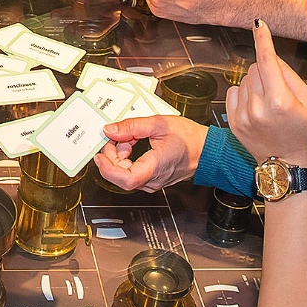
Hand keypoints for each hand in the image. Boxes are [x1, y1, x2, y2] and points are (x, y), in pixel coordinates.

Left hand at [93, 115, 207, 191]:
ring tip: (129, 139)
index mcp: (155, 167)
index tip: (100, 155)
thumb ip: (131, 126)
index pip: (125, 179)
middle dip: (112, 156)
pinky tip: (133, 145)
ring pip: (126, 174)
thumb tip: (110, 130)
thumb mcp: (158, 124)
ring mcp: (153, 182)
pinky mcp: (152, 179)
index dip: (108, 168)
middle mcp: (153, 179)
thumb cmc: (189, 138)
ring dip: (120, 156)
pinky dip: (128, 159)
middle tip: (115, 138)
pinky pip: (133, 172)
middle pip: (121, 176)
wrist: (206, 150)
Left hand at [225, 20, 306, 164]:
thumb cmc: (303, 131)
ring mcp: (243, 116)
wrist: (289, 164)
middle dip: (266, 72)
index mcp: (279, 101)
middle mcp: (258, 108)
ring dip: (255, 85)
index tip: (259, 24)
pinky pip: (234, 91)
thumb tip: (270, 55)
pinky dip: (244, 94)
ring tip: (269, 105)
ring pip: (244, 79)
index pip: (267, 61)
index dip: (263, 40)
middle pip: (255, 68)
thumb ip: (288, 74)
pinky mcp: (233, 121)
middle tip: (279, 92)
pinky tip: (256, 108)